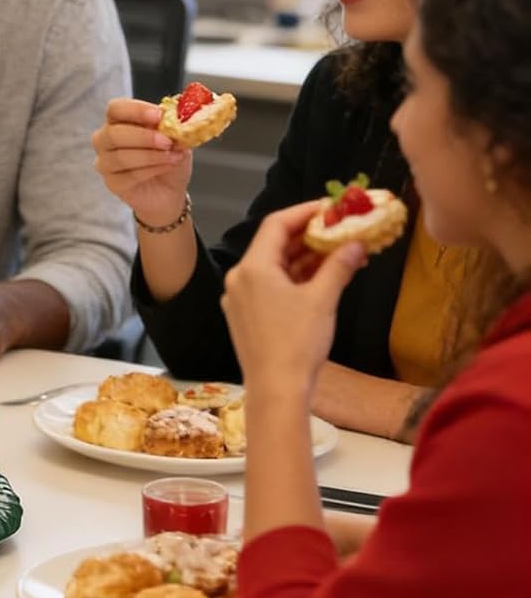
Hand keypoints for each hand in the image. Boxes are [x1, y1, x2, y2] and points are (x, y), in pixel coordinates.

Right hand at [89, 97, 191, 227]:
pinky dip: (152, 170)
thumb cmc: (168, 157)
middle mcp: (105, 140)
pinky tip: (167, 167)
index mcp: (118, 121)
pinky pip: (129, 176)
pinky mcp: (112, 184)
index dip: (136, 111)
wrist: (171, 188)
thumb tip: (175, 118)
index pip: (116, 109)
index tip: (160, 116)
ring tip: (173, 157)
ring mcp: (105, 163)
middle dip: (144, 137)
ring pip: (121, 157)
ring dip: (152, 156)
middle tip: (167, 141)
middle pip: (113, 133)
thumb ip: (171, 125)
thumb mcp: (176, 136)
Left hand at [220, 201, 366, 402]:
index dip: (305, 212)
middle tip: (341, 230)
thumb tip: (357, 243)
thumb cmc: (297, 342)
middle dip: (309, 237)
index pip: (277, 224)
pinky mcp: (245, 315)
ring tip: (340, 253)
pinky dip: (295, 279)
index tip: (332, 208)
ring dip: (305, 259)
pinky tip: (322, 279)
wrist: (275, 389)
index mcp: (252, 267)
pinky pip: (270, 286)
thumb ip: (339, 266)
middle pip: (274, 245)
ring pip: (274, 267)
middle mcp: (240, 277)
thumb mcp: (323, 300)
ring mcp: (240, 297)